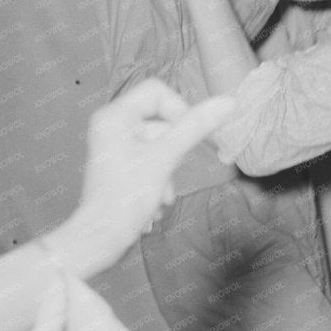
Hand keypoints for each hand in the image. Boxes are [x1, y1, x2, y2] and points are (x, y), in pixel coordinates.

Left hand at [47, 79, 235, 277]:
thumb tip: (229, 101)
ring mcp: (115, 147)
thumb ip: (196, 126)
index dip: (179, 109)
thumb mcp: (166, 157)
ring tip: (162, 196)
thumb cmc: (128, 195)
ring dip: (168, 172)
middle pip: (160, 121)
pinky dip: (158, 180)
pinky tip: (155, 203)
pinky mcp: (120, 167)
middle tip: (171, 171)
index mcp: (115, 115)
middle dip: (174, 151)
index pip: (157, 91)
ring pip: (159, 145)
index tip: (191, 135)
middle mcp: (112, 126)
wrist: (101, 240)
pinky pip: (150, 162)